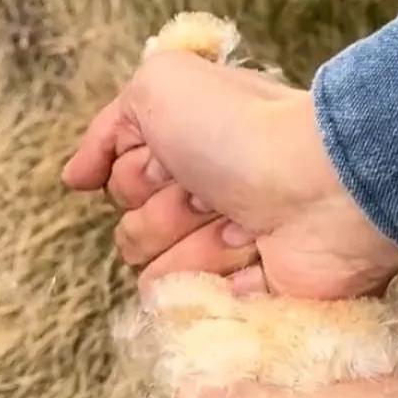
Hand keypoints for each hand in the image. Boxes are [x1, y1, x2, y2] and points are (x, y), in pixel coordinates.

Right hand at [62, 51, 397, 298]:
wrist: (321, 186)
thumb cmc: (240, 130)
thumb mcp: (158, 87)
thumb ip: (108, 126)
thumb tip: (76, 178)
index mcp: (184, 153)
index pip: (120, 184)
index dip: (139, 174)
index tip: (175, 157)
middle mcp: (202, 202)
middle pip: (132, 235)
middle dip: (165, 214)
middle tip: (213, 196)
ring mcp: (226, 254)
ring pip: (157, 276)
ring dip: (197, 249)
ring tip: (245, 229)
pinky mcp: (248, 299)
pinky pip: (194, 310)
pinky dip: (223, 285)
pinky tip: (260, 261)